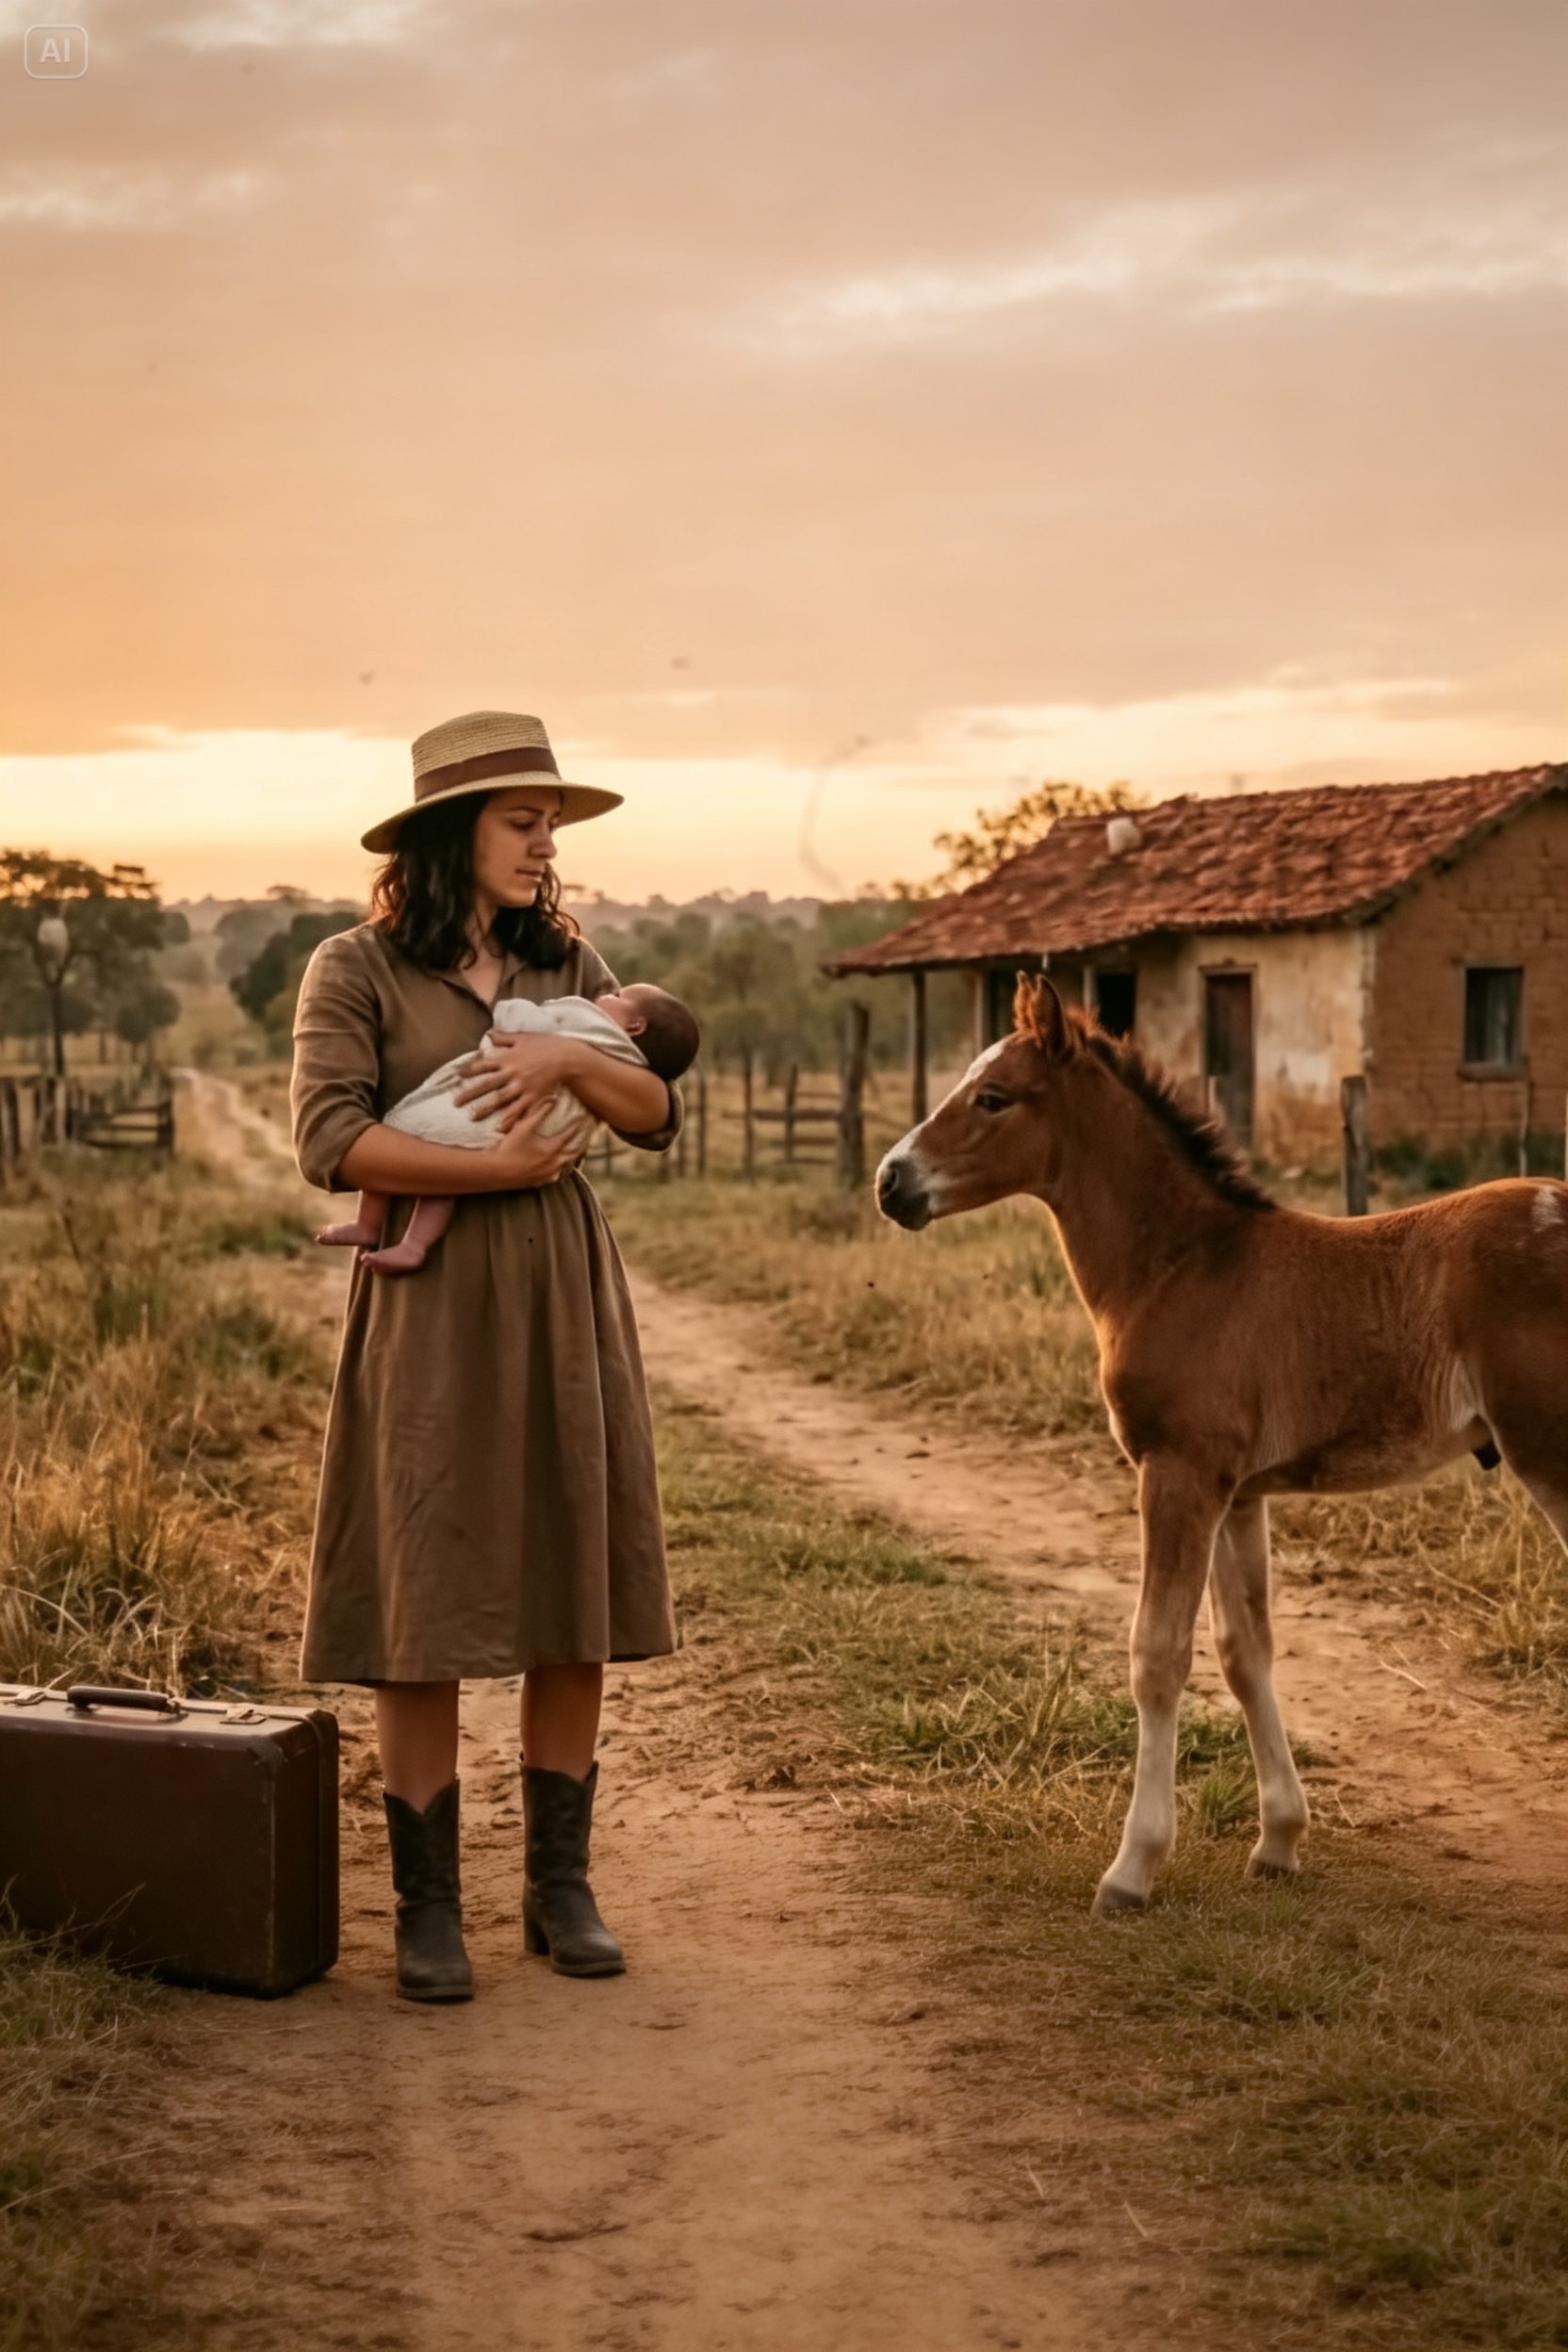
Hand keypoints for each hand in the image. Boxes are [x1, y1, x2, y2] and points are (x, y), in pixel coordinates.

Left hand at [454, 1032, 582, 1132]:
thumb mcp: (523, 1037)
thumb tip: (488, 1035)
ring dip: (486, 1109)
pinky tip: (500, 1129)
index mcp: (508, 1058)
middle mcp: (513, 1074)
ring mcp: (523, 1087)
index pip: (484, 1065)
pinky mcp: (534, 1097)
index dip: (470, 1070)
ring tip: (472, 1117)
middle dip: (470, 1093)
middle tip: (455, 1103)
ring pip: (501, 1100)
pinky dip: (511, 1120)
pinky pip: (521, 1110)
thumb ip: (504, 1037)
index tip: (457, 1077)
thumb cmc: (545, 1044)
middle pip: (488, 1085)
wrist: (568, 1057)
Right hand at [480, 1096, 579, 1188]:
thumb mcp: (525, 1126)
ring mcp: (546, 1175)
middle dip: (577, 1146)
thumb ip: (540, 1111)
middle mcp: (554, 1164)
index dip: (576, 1126)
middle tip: (582, 1140)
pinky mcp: (538, 1183)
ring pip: (563, 1168)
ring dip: (566, 1160)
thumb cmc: (511, 1147)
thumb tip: (553, 1099)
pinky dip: (555, 1171)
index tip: (581, 1119)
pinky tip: (552, 1169)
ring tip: (567, 1154)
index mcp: (553, 1149)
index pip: (570, 1135)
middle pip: (572, 1154)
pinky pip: (552, 1177)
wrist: (497, 1171)